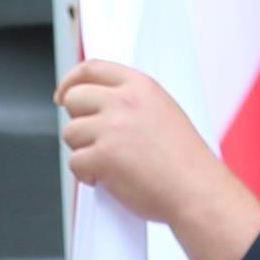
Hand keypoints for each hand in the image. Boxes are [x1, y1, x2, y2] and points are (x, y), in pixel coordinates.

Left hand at [57, 60, 217, 222]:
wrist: (196, 190)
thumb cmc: (185, 161)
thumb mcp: (163, 112)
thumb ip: (131, 101)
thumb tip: (98, 104)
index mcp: (140, 86)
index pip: (91, 69)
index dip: (70, 82)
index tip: (63, 95)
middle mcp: (124, 102)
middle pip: (74, 99)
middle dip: (77, 120)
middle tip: (90, 139)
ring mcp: (112, 128)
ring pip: (70, 133)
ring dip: (82, 150)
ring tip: (108, 163)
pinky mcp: (103, 156)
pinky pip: (75, 162)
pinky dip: (86, 174)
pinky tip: (108, 179)